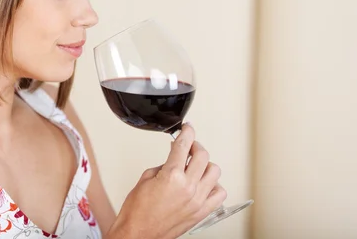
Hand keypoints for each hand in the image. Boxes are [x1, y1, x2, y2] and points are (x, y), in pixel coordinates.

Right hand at [107, 123, 226, 238]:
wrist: (138, 234)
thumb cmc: (137, 211)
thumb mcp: (146, 178)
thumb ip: (163, 165)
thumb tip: (174, 158)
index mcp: (172, 176)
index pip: (184, 145)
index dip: (187, 132)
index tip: (187, 128)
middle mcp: (188, 187)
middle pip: (203, 155)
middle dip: (195, 146)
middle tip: (189, 146)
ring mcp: (197, 200)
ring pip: (215, 172)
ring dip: (205, 165)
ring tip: (195, 165)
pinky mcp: (201, 212)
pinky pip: (219, 193)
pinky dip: (213, 185)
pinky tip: (203, 183)